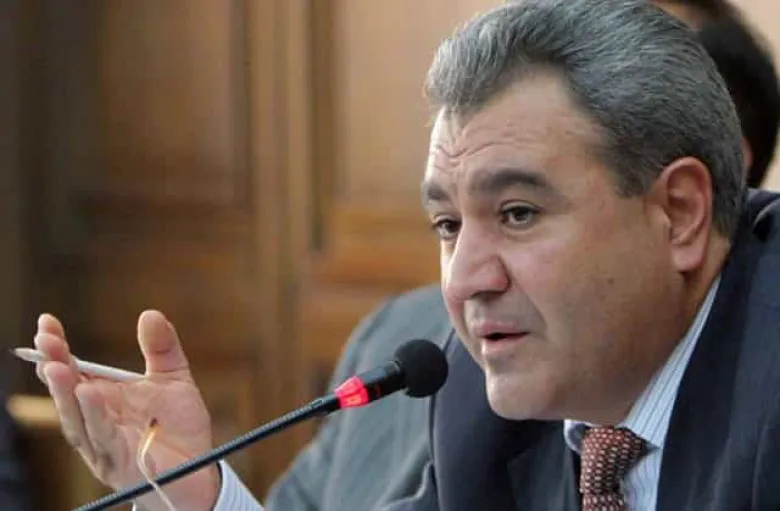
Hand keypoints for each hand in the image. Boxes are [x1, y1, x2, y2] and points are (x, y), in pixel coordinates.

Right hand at [34, 310, 219, 510]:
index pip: (74, 371)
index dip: (59, 350)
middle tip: (45, 340)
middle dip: (54, 366)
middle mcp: (96, 421)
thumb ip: (162, 349)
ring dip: (65, 393)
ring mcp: (103, 444)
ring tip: (57, 366)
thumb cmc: (178, 426)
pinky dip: (95, 416)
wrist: (198, 468)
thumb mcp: (173, 379)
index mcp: (104, 398)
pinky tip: (88, 394)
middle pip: (68, 393)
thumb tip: (150, 313)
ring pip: (77, 419)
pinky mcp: (118, 463)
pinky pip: (103, 438)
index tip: (47, 322)